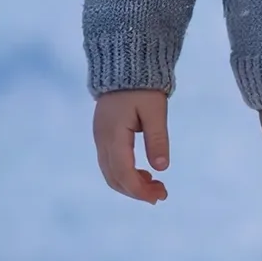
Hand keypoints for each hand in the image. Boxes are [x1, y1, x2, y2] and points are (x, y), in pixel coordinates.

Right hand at [93, 88, 169, 202]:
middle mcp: (102, 140)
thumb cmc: (143, 86)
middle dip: (136, 191)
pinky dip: (125, 174)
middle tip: (161, 194)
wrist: (125, 65)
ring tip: (155, 186)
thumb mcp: (155, 110)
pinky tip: (143, 173)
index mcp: (113, 135)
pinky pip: (110, 163)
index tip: (160, 196)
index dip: (140, 190)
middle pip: (114, 178)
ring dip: (130, 184)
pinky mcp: (103, 135)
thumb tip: (162, 168)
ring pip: (110, 173)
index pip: (123, 173)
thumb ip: (157, 139)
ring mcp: (100, 138)